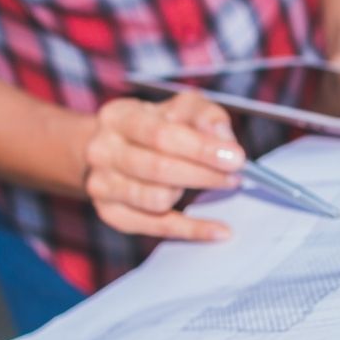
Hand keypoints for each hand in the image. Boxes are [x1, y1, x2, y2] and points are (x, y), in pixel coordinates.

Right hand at [86, 91, 244, 240]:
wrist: (111, 149)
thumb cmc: (153, 126)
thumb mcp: (177, 108)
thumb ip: (203, 115)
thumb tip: (223, 137)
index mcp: (118, 117)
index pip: (161, 135)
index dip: (201, 148)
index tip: (235, 158)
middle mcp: (103, 151)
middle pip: (159, 169)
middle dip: (204, 174)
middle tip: (234, 176)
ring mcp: (103, 186)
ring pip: (156, 199)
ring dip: (192, 194)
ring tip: (213, 184)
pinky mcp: (112, 214)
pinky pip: (158, 227)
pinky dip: (192, 230)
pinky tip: (218, 229)